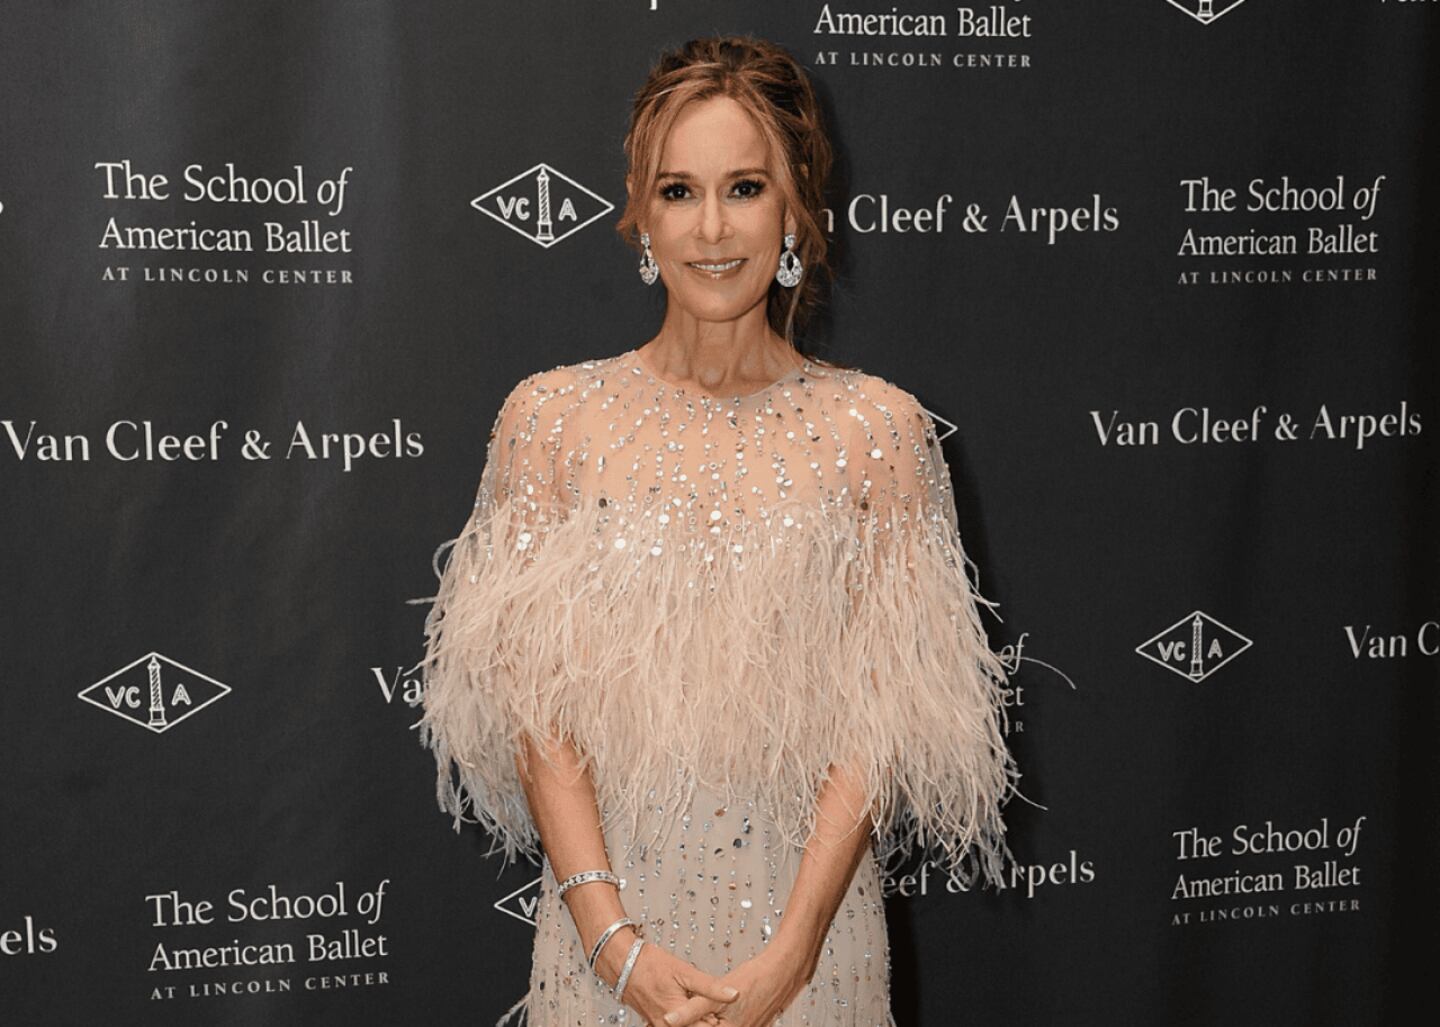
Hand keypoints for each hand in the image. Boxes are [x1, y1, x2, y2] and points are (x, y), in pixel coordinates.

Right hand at [599, 931, 741, 1026]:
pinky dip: (686, 1020)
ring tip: (707, 1010)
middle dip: (710, 1022)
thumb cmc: (651, 964)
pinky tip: (692, 1009)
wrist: (622, 963)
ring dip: (698, 1021)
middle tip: (719, 1011)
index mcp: (678, 1018)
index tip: (731, 1015)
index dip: (721, 1022)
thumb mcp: (685, 972)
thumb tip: (735, 995)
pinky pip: (675, 1026)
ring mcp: (660, 1026)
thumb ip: (711, 987)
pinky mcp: (655, 1023)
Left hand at [661, 937, 815, 1026]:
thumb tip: (667, 1020)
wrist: (785, 970)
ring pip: (718, 1026)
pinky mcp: (753, 1022)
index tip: (664, 1021)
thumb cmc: (754, 977)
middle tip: (671, 1016)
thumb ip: (691, 1009)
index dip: (682, 1025)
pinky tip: (717, 1009)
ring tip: (695, 1010)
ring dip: (706, 1019)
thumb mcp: (716, 992)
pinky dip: (719, 1018)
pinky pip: (731, 1023)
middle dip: (694, 1021)